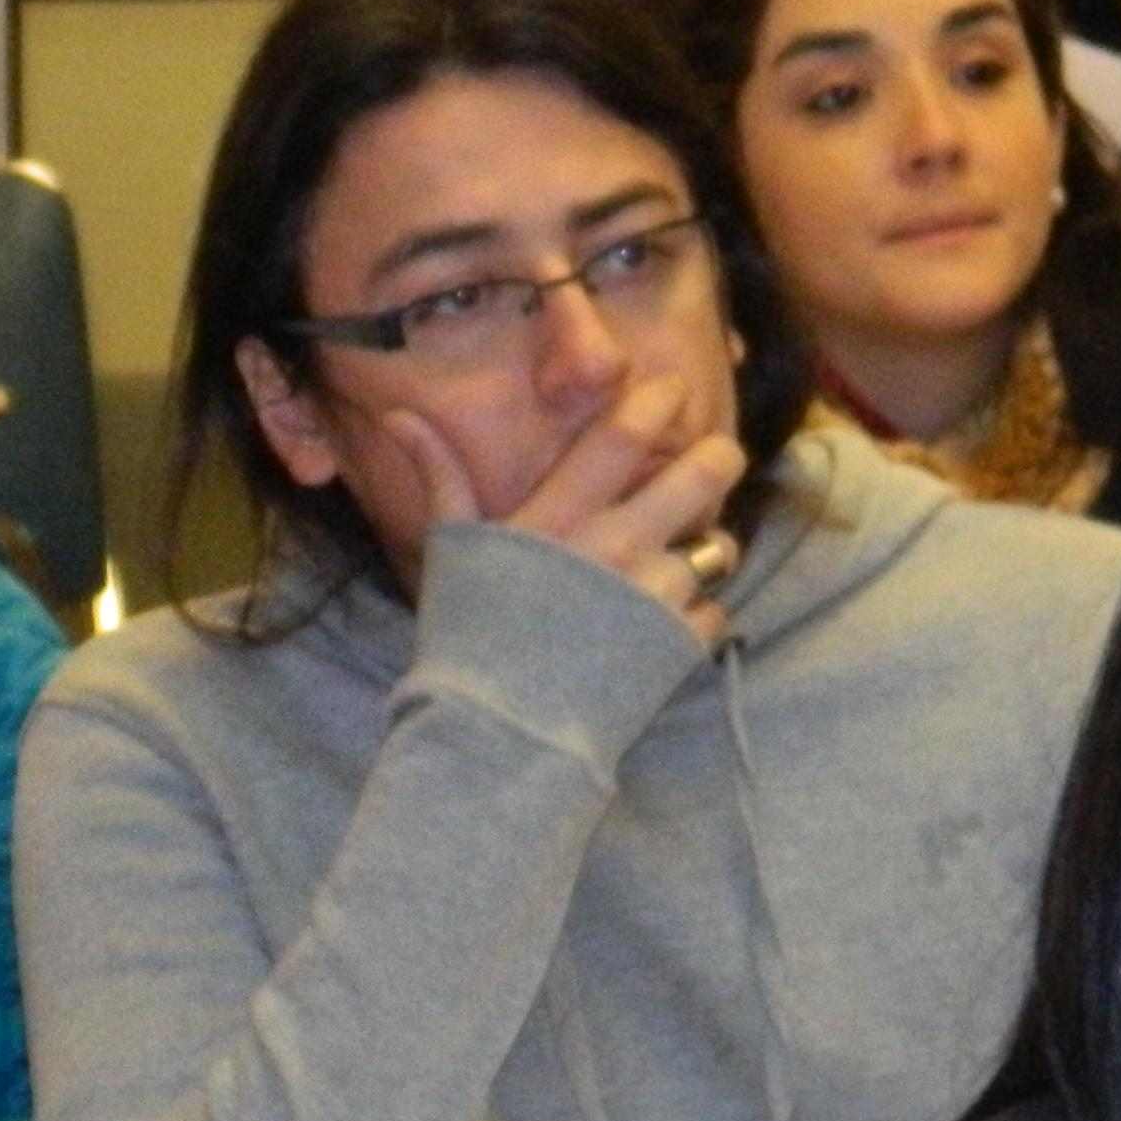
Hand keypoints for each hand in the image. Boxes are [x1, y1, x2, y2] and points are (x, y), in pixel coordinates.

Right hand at [382, 371, 749, 639]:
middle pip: (704, 473)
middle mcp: (615, 544)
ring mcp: (652, 594)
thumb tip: (399, 415)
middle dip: (720, 457)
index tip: (672, 388)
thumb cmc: (468, 638)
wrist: (497, 732)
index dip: (657, 400)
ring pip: (718, 546)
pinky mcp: (678, 643)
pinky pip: (714, 611)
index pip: (623, 435)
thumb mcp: (453, 550)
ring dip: (707, 549)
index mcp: (559, 516)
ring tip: (679, 565)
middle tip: (716, 459)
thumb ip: (441, 477)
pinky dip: (696, 616)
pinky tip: (661, 628)